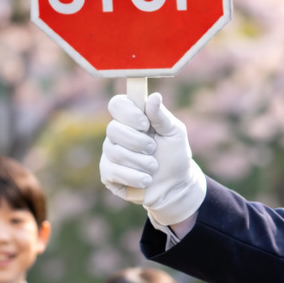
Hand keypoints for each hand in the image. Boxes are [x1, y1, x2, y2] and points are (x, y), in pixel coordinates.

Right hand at [99, 93, 205, 223]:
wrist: (175, 186)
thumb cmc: (175, 155)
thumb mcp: (174, 133)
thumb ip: (161, 116)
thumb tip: (154, 96)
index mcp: (132, 117)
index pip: (116, 104)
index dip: (128, 113)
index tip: (144, 124)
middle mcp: (117, 133)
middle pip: (113, 129)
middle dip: (138, 142)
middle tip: (153, 149)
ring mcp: (110, 153)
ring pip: (114, 152)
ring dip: (140, 162)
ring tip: (154, 167)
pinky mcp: (108, 174)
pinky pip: (112, 171)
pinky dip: (134, 177)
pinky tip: (146, 180)